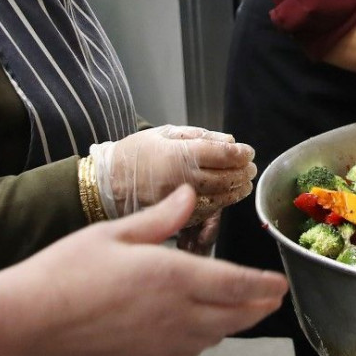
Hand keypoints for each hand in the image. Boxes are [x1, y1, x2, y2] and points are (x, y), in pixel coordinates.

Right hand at [0, 185, 287, 355]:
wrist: (27, 324)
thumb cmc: (65, 273)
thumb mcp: (115, 233)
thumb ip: (161, 218)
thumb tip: (187, 194)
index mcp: (173, 277)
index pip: (236, 284)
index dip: (264, 285)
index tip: (280, 283)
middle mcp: (176, 315)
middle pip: (235, 316)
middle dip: (259, 305)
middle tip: (273, 296)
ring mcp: (162, 344)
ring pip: (215, 336)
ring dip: (234, 322)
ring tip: (242, 308)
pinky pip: (189, 352)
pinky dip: (204, 338)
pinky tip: (198, 328)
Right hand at [102, 126, 255, 222]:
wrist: (105, 184)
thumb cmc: (134, 154)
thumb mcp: (164, 133)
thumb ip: (198, 136)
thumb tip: (229, 142)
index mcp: (179, 155)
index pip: (223, 155)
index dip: (241, 154)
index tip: (248, 152)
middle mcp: (182, 180)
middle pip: (226, 178)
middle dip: (242, 173)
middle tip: (250, 168)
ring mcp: (179, 203)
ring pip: (220, 198)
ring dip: (236, 191)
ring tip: (244, 183)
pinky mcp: (174, 221)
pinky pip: (205, 214)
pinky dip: (220, 206)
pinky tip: (225, 198)